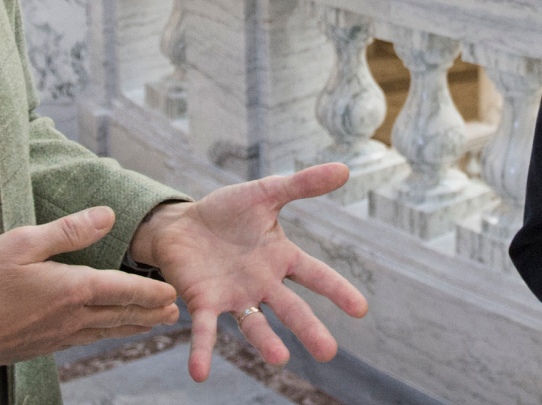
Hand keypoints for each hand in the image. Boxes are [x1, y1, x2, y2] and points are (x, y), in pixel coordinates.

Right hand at [0, 206, 179, 394]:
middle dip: (150, 312)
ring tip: (149, 324)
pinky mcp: (34, 348)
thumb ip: (67, 231)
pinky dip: (101, 334)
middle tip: (176, 312)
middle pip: (120, 315)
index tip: (175, 292)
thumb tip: (107, 215)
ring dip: (130, 326)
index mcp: (69, 290)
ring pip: (102, 331)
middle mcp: (67, 319)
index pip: (123, 289)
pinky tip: (97, 333)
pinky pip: (79, 340)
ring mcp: (51, 338)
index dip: (151, 290)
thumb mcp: (19, 243)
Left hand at [127, 163, 368, 382]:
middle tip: (328, 352)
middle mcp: (262, 284)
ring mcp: (234, 297)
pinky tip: (200, 372)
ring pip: (254, 324)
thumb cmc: (226, 212)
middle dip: (309, 329)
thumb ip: (303, 185)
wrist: (180, 224)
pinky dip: (203, 351)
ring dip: (266, 343)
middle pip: (291, 308)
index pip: (315, 275)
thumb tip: (345, 169)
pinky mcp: (204, 302)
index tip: (360, 309)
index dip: (337, 291)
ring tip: (279, 361)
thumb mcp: (266, 193)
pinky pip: (205, 330)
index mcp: (281, 258)